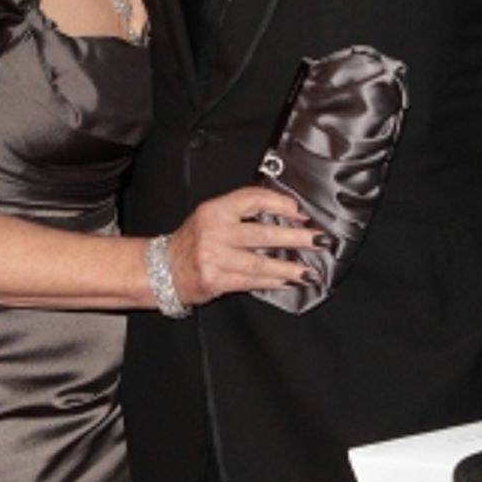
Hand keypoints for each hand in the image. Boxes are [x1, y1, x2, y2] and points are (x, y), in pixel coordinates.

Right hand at [167, 188, 317, 305]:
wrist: (163, 268)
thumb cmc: (194, 240)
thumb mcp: (212, 215)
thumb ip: (243, 210)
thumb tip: (286, 212)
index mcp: (216, 209)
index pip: (253, 199)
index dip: (281, 204)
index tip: (301, 213)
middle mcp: (215, 231)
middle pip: (263, 233)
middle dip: (296, 237)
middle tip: (319, 240)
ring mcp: (214, 257)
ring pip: (260, 262)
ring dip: (289, 267)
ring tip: (309, 271)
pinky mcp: (215, 279)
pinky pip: (250, 281)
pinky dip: (272, 281)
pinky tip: (287, 282)